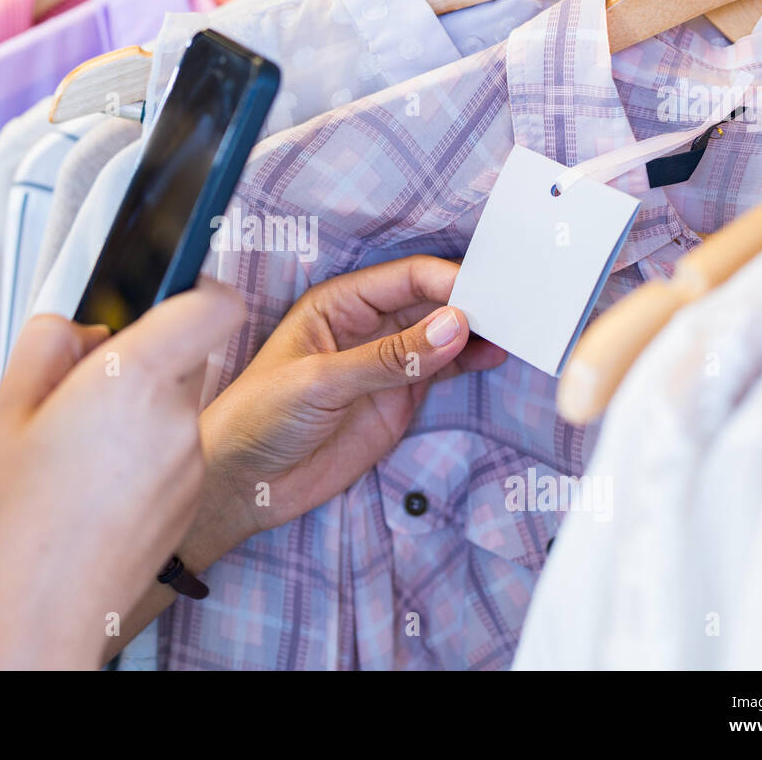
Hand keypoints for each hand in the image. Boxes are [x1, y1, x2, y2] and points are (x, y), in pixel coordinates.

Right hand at [0, 282, 244, 669]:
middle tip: (81, 396)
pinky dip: (145, 455)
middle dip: (141, 363)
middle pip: (184, 357)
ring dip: (140, 413)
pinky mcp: (188, 500)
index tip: (175, 289)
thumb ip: (49, 343)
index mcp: (134, 382)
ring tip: (77, 455)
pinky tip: (95, 488)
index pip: (213, 306)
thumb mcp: (6, 411)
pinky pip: (175, 451)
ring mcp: (188, 464)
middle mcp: (175, 420)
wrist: (34, 619)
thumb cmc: (14, 527)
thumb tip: (83, 328)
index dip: (199, 288)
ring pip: (175, 407)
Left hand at [191, 256, 505, 558]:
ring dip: (476, 332)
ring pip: (442, 334)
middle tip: (516, 309)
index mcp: (338, 303)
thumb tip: (452, 326)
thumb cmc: (258, 419)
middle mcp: (366, 326)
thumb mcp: (321, 382)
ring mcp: (385, 362)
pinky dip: (470, 362)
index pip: (406, 278)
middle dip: (471, 302)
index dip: (448, 280)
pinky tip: (494, 357)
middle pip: (431, 301)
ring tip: (518, 331)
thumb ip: (388, 357)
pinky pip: (441, 370)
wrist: (243, 484)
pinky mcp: (398, 398)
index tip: (487, 294)